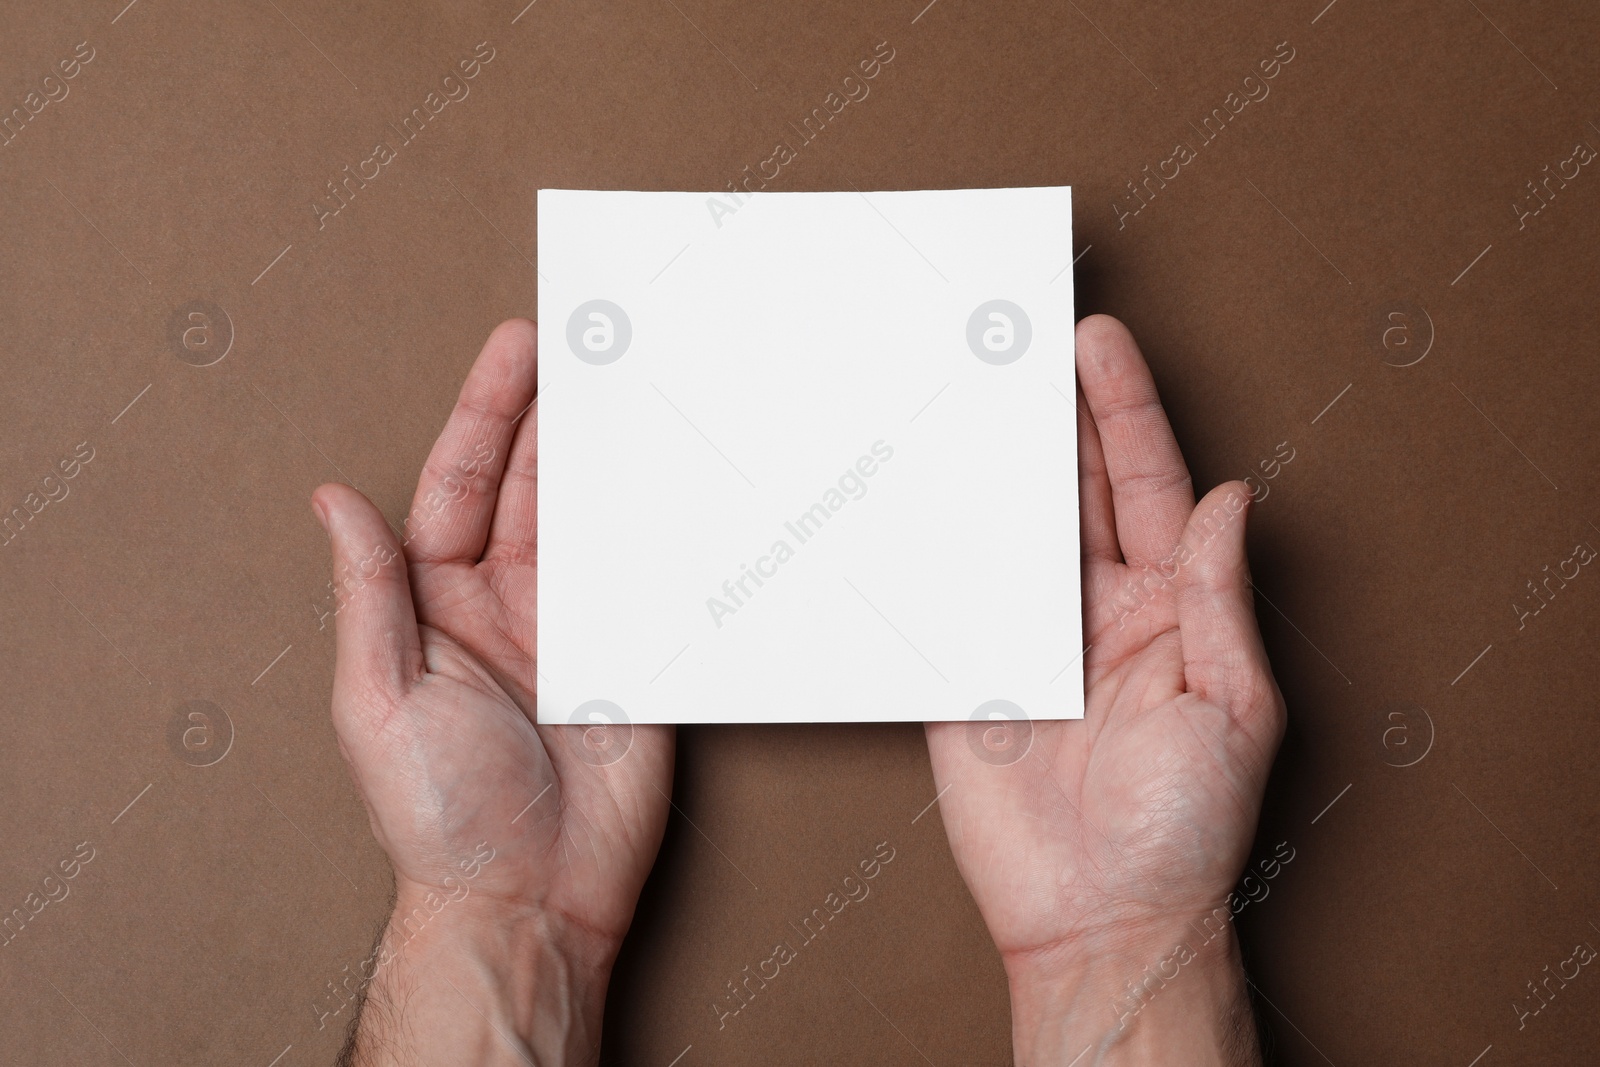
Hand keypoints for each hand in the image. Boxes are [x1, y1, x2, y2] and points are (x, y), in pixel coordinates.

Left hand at [312, 320, 673, 1065]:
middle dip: (560, 413)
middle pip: (538, 487)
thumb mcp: (379, 699)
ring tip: (641, 385)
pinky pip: (653, 582)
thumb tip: (332, 502)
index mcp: (438, 604)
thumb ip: (370, 595)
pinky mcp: (637, 661)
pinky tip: (684, 481)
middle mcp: (509, 605)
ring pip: (598, 522)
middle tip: (592, 339)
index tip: (518, 349)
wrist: (528, 899)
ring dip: (617, 457)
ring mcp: (578, 630)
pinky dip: (670, 532)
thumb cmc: (439, 814)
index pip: (464, 485)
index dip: (490, 413)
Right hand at [925, 316, 1284, 1064]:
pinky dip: (934, 540)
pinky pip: (951, 593)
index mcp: (1171, 609)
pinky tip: (923, 487)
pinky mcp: (968, 673)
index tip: (1101, 345)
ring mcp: (1030, 637)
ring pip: (1009, 527)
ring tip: (971, 388)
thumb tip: (1230, 506)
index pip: (1149, 487)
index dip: (1125, 412)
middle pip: (1075, 488)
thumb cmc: (1183, 832)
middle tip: (1025, 337)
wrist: (1097, 920)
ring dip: (992, 461)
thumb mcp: (1232, 710)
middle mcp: (1099, 610)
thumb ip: (1217, 603)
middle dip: (1054, 412)